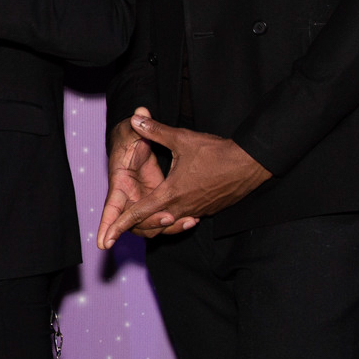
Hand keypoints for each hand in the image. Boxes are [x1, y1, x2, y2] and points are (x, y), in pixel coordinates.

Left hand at [95, 113, 270, 248]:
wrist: (252, 163)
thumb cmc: (216, 152)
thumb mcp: (182, 139)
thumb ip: (155, 131)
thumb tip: (135, 119)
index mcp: (171, 194)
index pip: (139, 213)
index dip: (120, 225)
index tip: (107, 239)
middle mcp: (183, 207)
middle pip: (153, 223)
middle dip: (137, 226)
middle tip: (119, 229)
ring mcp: (198, 210)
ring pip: (171, 222)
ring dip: (158, 221)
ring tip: (146, 217)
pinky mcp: (210, 210)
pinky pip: (187, 217)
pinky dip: (176, 216)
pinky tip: (174, 209)